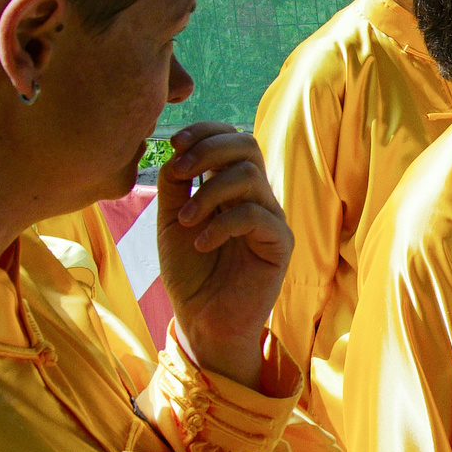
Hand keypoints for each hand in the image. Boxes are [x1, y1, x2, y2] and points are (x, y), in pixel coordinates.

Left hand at [155, 122, 290, 386]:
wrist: (203, 319)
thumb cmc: (189, 272)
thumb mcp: (172, 220)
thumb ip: (175, 184)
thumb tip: (176, 151)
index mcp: (231, 187)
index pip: (230, 138)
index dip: (204, 132)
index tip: (173, 145)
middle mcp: (255, 197)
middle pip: (247, 145)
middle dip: (208, 150)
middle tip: (179, 172)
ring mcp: (270, 218)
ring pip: (250, 176)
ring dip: (209, 192)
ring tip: (186, 221)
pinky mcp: (279, 244)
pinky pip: (256, 215)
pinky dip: (222, 224)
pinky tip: (201, 243)